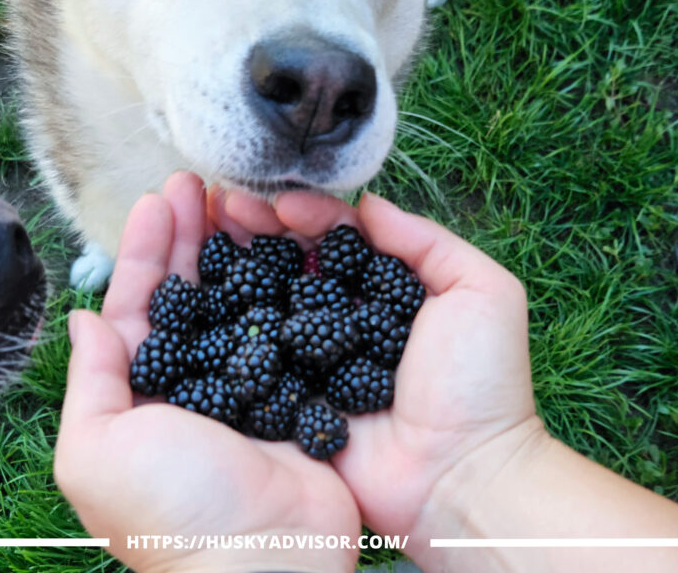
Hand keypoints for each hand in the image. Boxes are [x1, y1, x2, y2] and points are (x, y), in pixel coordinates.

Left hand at [55, 172, 360, 572]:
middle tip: (198, 181)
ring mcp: (247, 382)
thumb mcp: (99, 451)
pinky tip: (285, 244)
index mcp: (143, 394)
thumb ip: (90, 382)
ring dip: (235, 246)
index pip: (141, 304)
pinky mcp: (294, 385)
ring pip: (237, 296)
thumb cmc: (176, 510)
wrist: (267, 561)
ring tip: (238, 197)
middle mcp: (194, 382)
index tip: (159, 197)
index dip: (146, 248)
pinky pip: (285, 319)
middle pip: (191, 289)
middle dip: (190, 233)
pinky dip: (282, 280)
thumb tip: (85, 317)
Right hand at [231, 189, 547, 555]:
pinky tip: (196, 297)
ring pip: (267, 304)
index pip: (338, 239)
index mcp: (385, 292)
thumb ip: (426, 241)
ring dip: (232, 266)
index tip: (278, 200)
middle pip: (294, 264)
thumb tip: (367, 204)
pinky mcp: (289, 406)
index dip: (307, 214)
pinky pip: (254, 364)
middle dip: (258, 231)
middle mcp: (345, 322)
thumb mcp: (480, 291)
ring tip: (200, 233)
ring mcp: (314, 363)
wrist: (462, 477)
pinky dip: (225, 330)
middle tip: (222, 204)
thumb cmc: (481, 384)